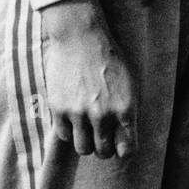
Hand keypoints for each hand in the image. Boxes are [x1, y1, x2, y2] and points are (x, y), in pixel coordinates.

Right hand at [40, 0, 137, 159]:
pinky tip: (73, 117)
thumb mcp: (129, 82)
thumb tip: (124, 140)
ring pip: (83, 149)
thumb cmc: (108, 57)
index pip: (128, 150)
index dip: (124, 150)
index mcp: (125, 108)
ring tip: (87, 128)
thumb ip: (128, 112)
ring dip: (86, 142)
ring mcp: (79, 113)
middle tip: (102, 135)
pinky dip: (70, 130)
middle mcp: (103, 115)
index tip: (120, 145)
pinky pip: (65, 136)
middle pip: (104, 152)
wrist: (80, 35)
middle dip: (104, 147)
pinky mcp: (59, 109)